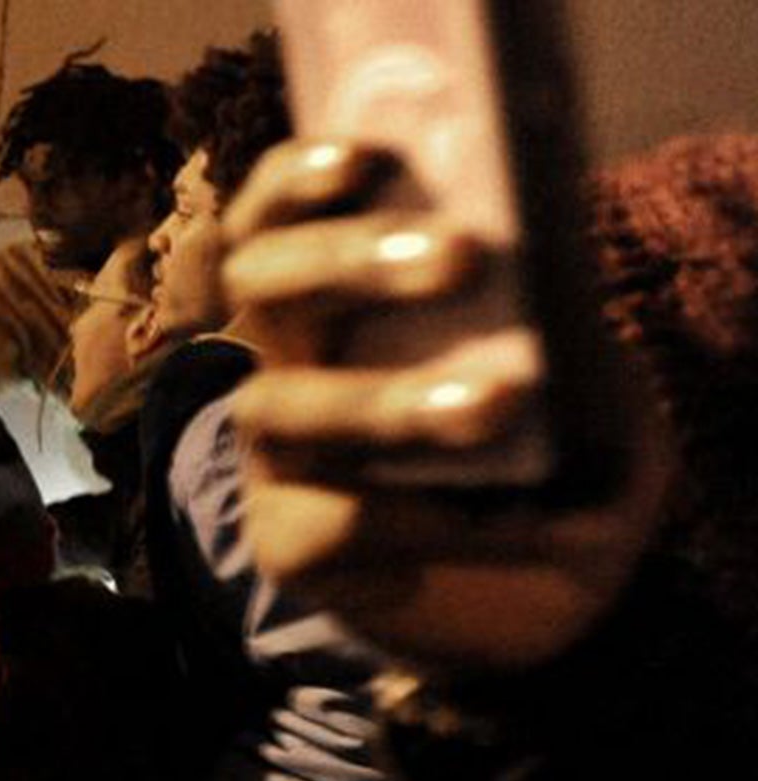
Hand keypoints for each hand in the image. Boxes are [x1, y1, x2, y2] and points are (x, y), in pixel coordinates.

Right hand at [220, 140, 670, 673]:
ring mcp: (276, 457)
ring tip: (496, 404)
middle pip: (264, 288)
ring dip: (387, 397)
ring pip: (282, 407)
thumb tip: (550, 279)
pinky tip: (521, 518)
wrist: (527, 583)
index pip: (273, 216)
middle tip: (462, 255)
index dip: (299, 180)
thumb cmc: (542, 447)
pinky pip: (344, 518)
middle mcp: (284, 363)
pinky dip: (439, 516)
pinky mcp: (291, 542)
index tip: (367, 155)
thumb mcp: (558, 361)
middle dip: (351, 259)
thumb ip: (544, 316)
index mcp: (330, 298)